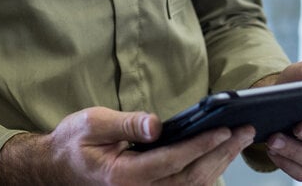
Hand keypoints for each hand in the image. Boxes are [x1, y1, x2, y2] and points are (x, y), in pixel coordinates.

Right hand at [0, 106, 254, 184]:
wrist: (55, 169)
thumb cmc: (73, 143)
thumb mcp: (92, 124)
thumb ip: (126, 125)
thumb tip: (156, 124)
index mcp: (123, 176)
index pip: (171, 160)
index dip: (200, 145)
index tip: (224, 128)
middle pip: (190, 177)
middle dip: (221, 153)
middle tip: (246, 130)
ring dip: (219, 163)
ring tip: (240, 140)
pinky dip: (206, 173)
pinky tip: (221, 156)